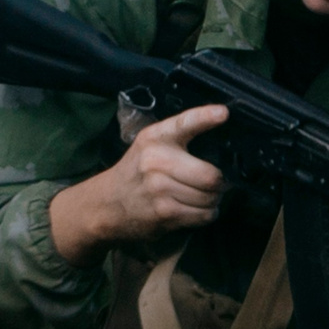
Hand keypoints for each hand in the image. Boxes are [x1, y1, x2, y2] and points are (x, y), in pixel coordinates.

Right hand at [49, 103, 228, 265]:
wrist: (105, 204)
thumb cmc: (136, 172)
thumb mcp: (149, 146)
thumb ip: (178, 138)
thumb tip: (220, 134)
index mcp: (155, 138)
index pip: (184, 124)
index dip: (205, 117)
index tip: (223, 113)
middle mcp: (156, 161)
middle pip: (210, 175)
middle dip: (220, 182)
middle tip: (216, 183)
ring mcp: (160, 189)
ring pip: (209, 197)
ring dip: (214, 200)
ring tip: (203, 197)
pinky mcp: (164, 213)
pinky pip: (202, 215)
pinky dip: (207, 214)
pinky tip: (197, 209)